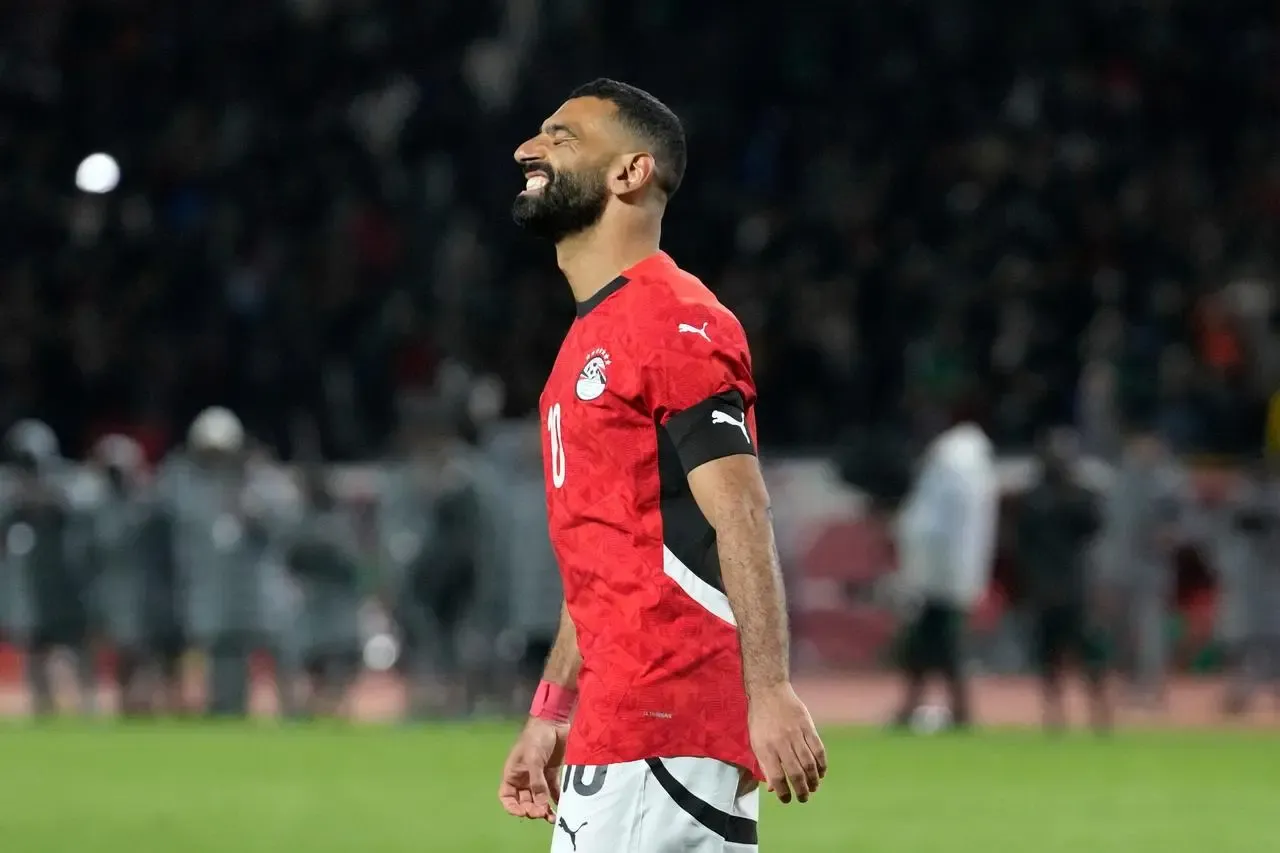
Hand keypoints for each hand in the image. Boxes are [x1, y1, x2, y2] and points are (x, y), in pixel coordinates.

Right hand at [497, 718, 567, 822]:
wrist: (554, 722)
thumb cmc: (536, 738)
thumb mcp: (533, 759)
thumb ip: (536, 782)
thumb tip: (541, 805)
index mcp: (512, 774)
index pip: (507, 797)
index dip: (512, 808)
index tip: (523, 812)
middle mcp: (524, 778)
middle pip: (524, 801)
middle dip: (531, 810)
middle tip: (541, 813)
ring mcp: (539, 777)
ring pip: (538, 800)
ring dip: (544, 810)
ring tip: (553, 818)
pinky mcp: (552, 775)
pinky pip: (553, 792)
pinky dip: (556, 801)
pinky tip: (562, 808)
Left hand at [748, 682, 826, 803]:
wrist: (769, 691)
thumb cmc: (760, 719)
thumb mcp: (755, 742)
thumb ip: (764, 765)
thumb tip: (772, 788)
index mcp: (765, 748)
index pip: (776, 777)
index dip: (783, 792)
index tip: (787, 799)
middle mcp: (781, 742)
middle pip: (796, 773)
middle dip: (801, 790)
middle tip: (804, 798)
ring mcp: (796, 734)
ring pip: (809, 763)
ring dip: (813, 780)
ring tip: (813, 787)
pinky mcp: (808, 726)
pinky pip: (818, 749)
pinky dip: (822, 763)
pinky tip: (821, 772)